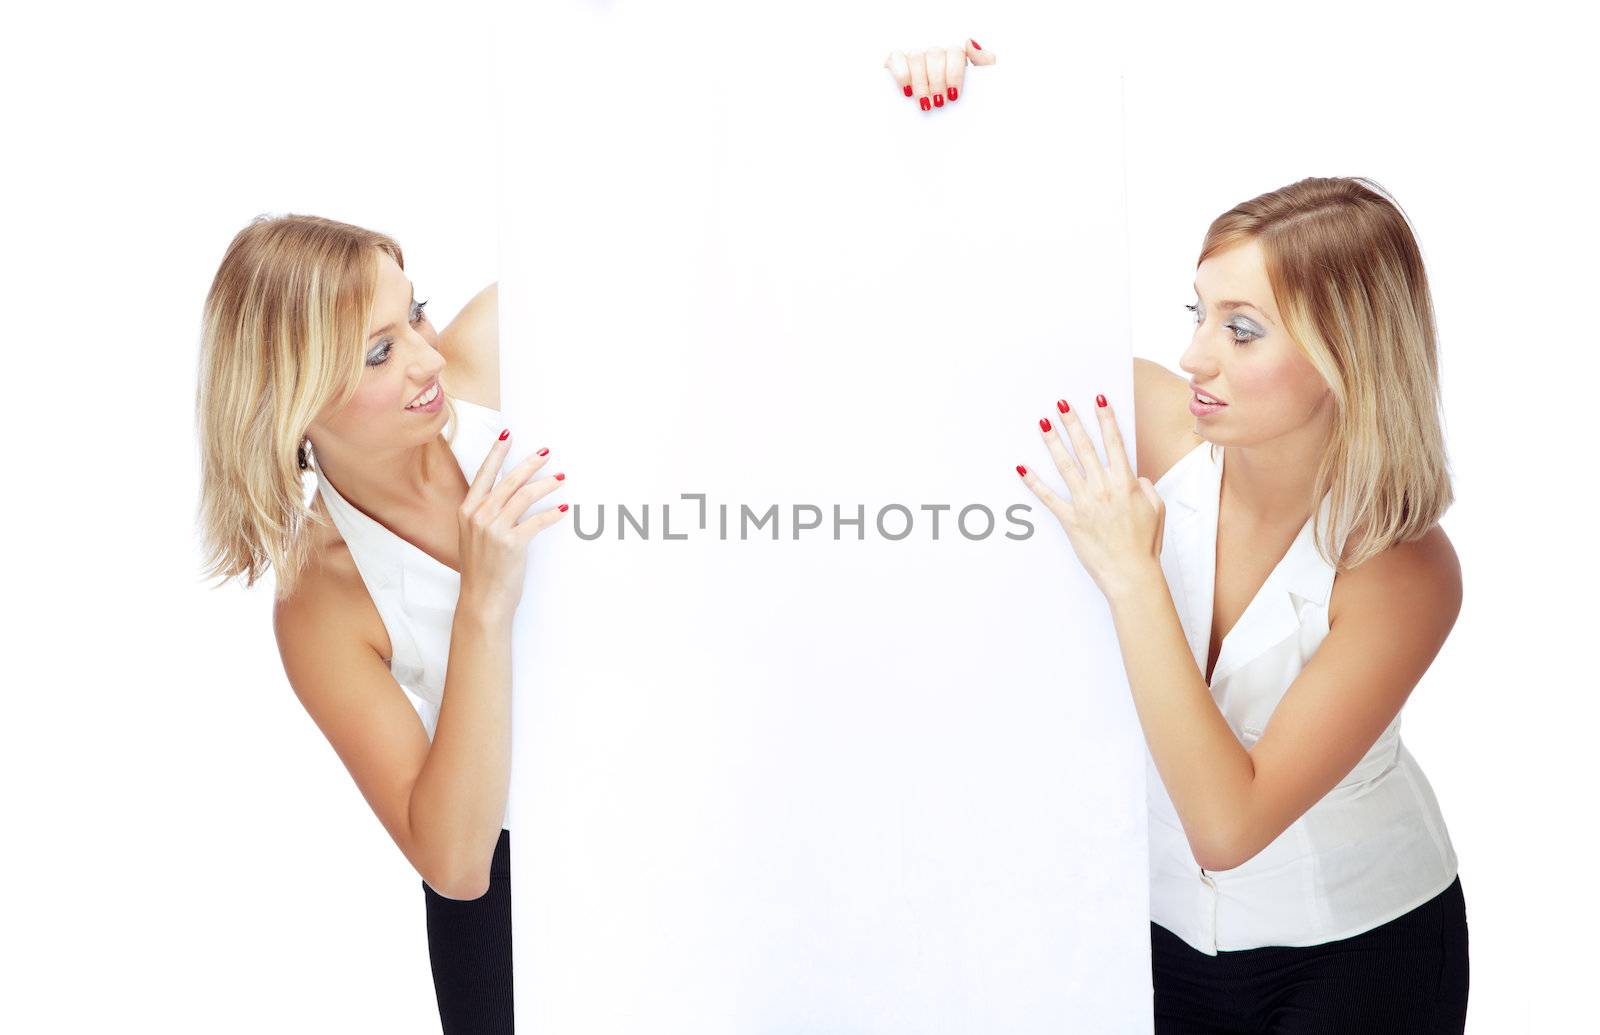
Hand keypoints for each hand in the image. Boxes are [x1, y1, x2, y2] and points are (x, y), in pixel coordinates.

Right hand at [457, 432, 566, 616]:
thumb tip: (507, 497)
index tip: (508, 435)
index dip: (497, 453)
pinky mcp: (512, 543)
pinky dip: (552, 515)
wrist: (481, 600)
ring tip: (561, 478)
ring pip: (525, 496)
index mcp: (466, 511)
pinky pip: (537, 521)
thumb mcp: (473, 536)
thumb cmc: (481, 570)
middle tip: (547, 452)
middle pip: (509, 480)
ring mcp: (494, 529)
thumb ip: (485, 515)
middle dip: (530, 463)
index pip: (483, 474)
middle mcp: (478, 516)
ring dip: (546, 484)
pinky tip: (563, 511)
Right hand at [884, 39, 993, 111]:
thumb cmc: (962, 107)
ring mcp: (915, 59)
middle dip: (937, 81)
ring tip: (924, 104)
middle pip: (935, 54)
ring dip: (921, 82)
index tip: (953, 96)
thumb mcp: (981, 87)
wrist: (948, 134)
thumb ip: (985, 62)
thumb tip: (970, 42)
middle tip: (939, 103)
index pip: (954, 52)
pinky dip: (901, 73)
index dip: (953, 73)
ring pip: (916, 57)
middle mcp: (934, 55)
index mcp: (954, 58)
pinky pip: (895, 58)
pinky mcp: (895, 64)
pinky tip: (907, 91)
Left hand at [1016, 395, 1165, 599]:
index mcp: (1126, 483)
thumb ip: (1146, 487)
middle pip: (1085, 448)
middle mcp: (1103, 488)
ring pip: (1065, 465)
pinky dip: (1033, 483)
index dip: (1106, 418)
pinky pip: (1048, 498)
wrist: (1131, 574)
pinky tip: (1021, 468)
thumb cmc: (1146, 544)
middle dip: (1073, 423)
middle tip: (1062, 404)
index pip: (1114, 442)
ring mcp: (1084, 503)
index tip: (1098, 399)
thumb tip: (1136, 477)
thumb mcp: (1156, 509)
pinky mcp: (1070, 520)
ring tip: (1043, 424)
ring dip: (1053, 442)